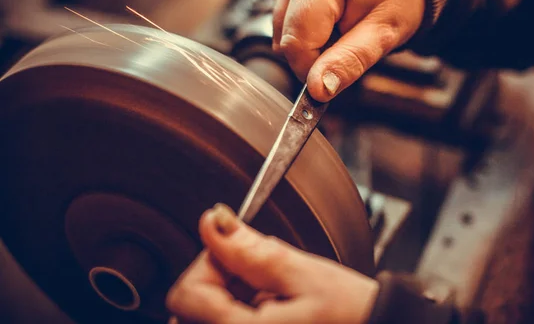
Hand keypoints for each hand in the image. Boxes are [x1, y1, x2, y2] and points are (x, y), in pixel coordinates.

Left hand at [167, 203, 378, 323]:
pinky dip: (237, 306)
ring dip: (228, 294)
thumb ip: (250, 250)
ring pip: (203, 313)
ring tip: (270, 293)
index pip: (185, 293)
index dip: (210, 264)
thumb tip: (213, 221)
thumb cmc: (347, 312)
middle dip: (219, 280)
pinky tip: (269, 303)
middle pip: (189, 306)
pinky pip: (222, 321)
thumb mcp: (301, 273)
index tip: (243, 257)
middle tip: (261, 276)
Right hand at [272, 0, 424, 101]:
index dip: (315, 68)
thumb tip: (318, 89)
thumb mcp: (384, 34)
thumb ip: (350, 61)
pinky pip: (285, 30)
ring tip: (341, 29)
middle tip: (349, 40)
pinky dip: (306, 36)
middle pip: (286, 42)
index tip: (341, 69)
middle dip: (316, 56)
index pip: (296, 44)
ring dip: (311, 46)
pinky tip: (328, 23)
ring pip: (283, 39)